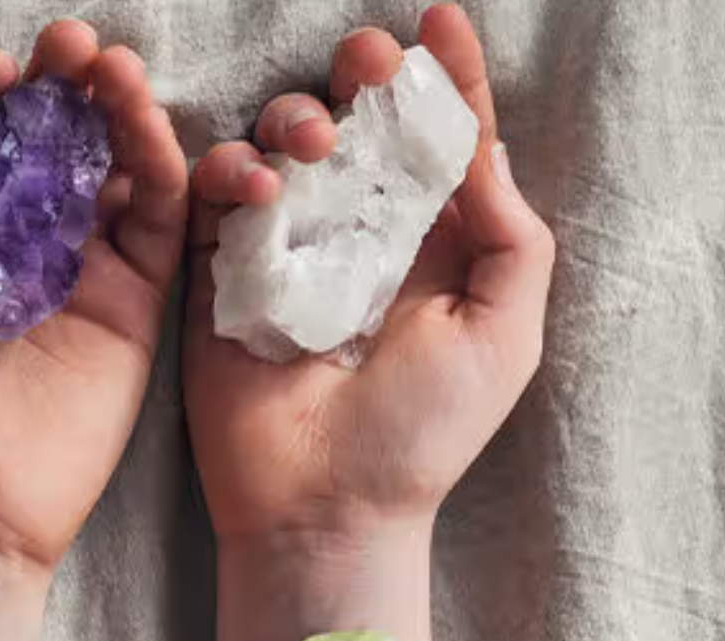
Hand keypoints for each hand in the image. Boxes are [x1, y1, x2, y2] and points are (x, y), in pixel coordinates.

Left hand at [0, 22, 187, 575]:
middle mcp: (14, 249)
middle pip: (46, 143)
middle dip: (56, 85)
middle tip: (66, 43)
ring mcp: (78, 274)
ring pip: (107, 168)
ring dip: (113, 107)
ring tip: (107, 64)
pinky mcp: (132, 305)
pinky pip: (156, 220)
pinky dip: (156, 162)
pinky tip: (140, 119)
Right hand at [183, 3, 553, 542]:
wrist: (325, 507)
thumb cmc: (421, 434)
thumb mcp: (502, 333)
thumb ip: (508, 235)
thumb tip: (484, 147)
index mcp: (434, 246)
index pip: (443, 144)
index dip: (447, 77)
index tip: (439, 19)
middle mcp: (361, 239)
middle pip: (359, 129)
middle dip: (363, 80)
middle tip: (364, 62)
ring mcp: (289, 255)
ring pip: (284, 151)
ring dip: (295, 120)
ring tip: (307, 139)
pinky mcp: (223, 278)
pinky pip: (217, 202)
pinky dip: (229, 173)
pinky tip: (253, 185)